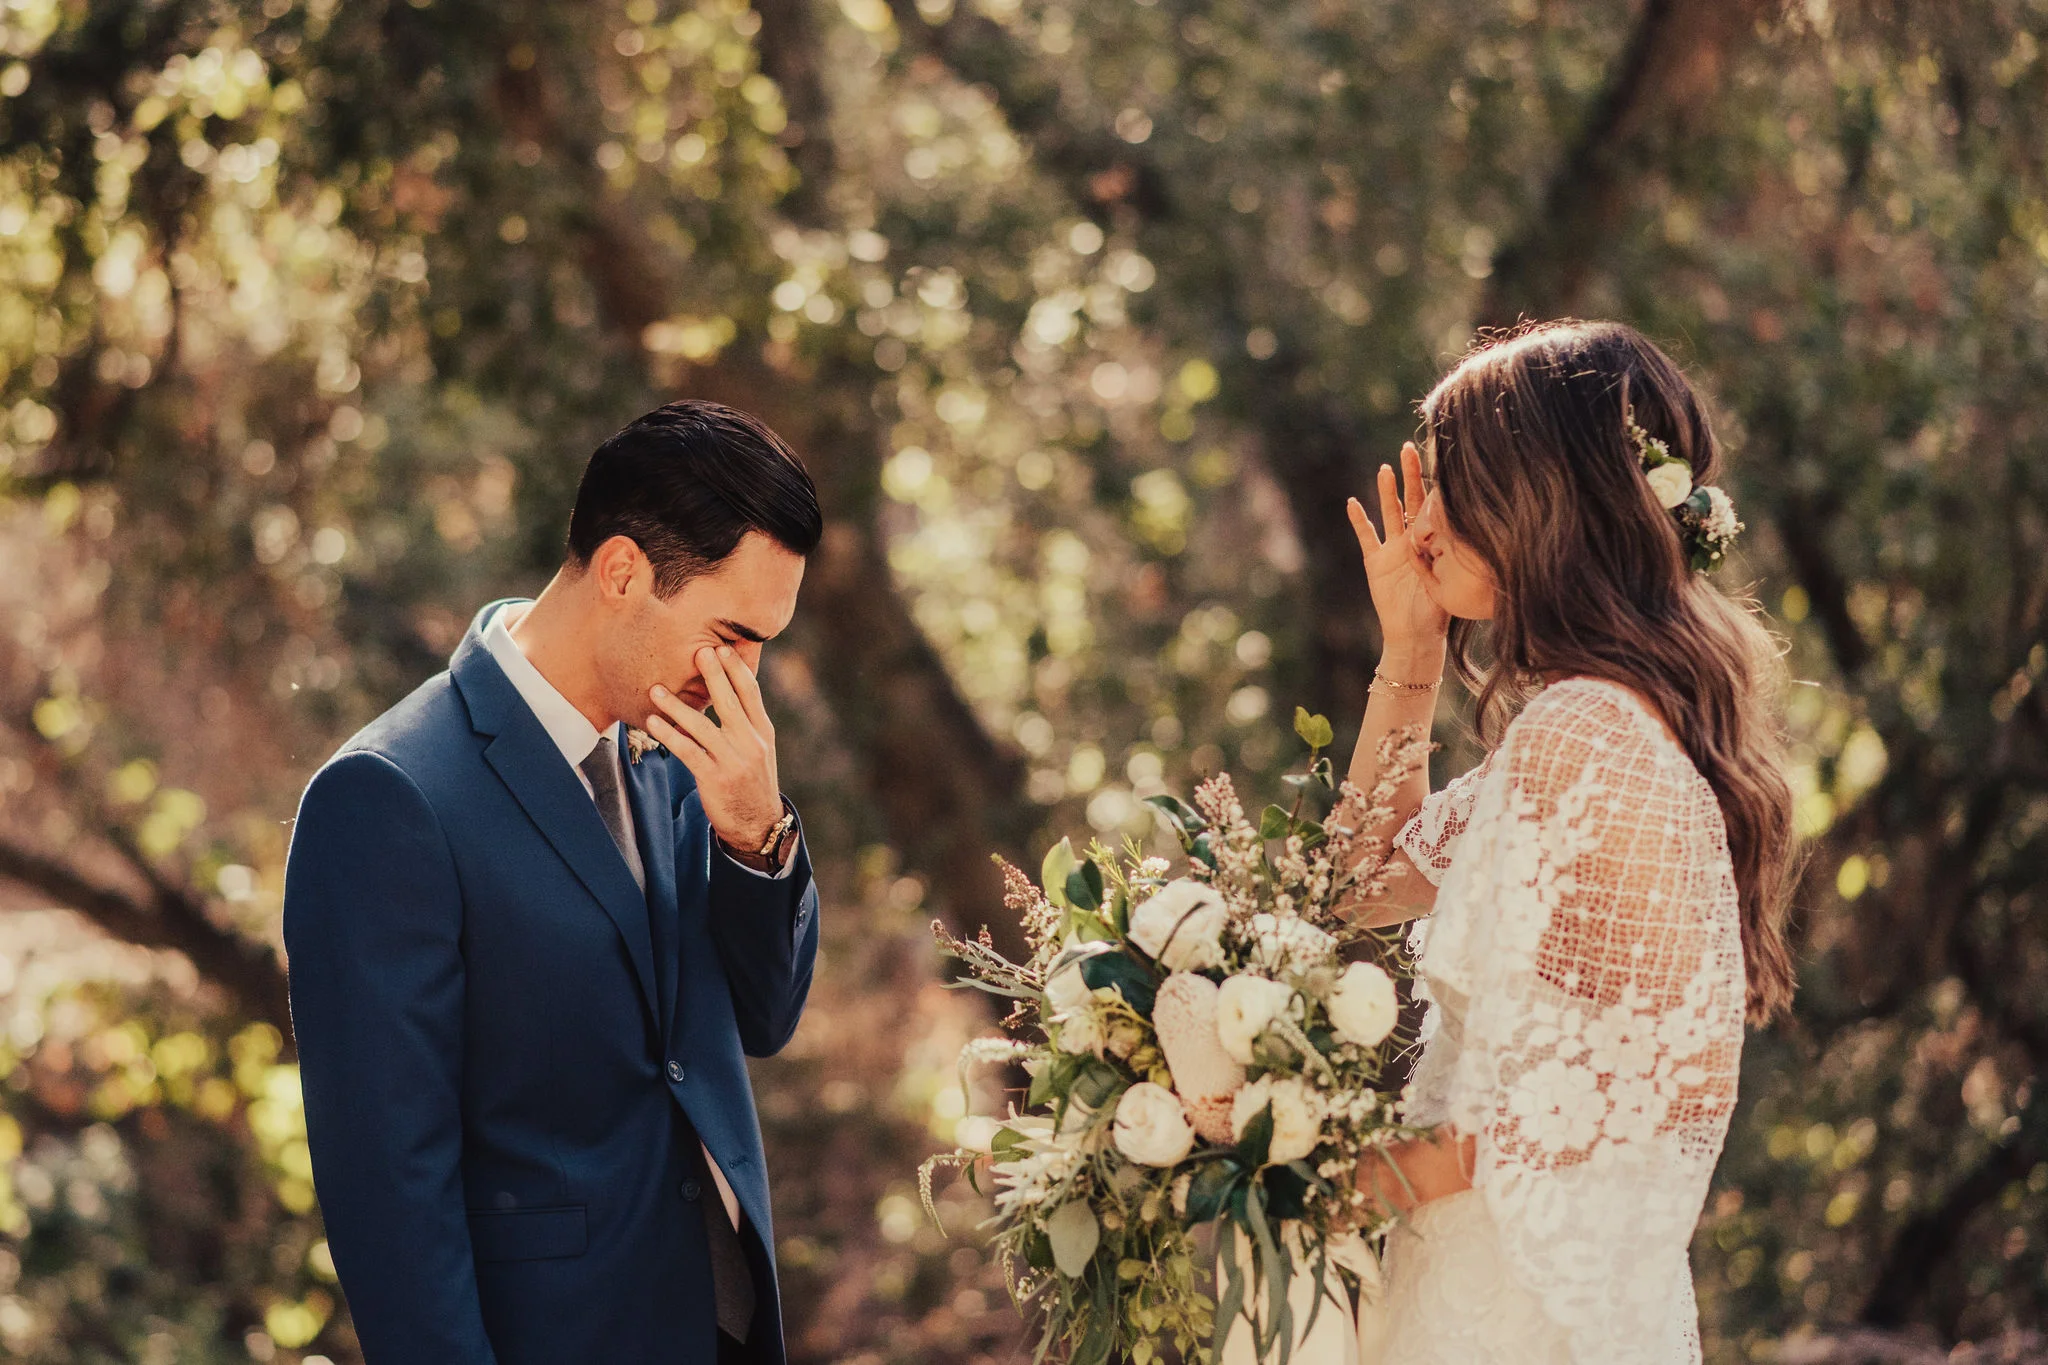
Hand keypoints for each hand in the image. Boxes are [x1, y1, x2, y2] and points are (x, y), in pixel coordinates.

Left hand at [644, 647, 784, 854]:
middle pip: (730, 702)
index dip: (737, 669)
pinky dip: (669, 735)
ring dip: (676, 706)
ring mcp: (734, 761)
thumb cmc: (751, 779)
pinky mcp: (715, 778)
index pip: (751, 692)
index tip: (722, 648)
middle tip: (698, 651)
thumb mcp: (758, 748)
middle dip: (713, 676)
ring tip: (656, 690)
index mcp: (762, 731)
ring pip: (702, 726)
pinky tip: (653, 723)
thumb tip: (724, 689)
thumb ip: (744, 721)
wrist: (757, 823)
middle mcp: (751, 742)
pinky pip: (688, 751)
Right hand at [1346, 442, 1448, 654]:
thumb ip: (1460, 556)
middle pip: (1412, 500)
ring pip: (1390, 513)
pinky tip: (1353, 503)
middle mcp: (1413, 540)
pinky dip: (1359, 521)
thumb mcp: (1455, 578)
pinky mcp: (1376, 563)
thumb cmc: (1441, 611)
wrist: (1417, 636)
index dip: (1436, 485)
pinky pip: (1366, 537)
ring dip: (1387, 491)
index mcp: (1434, 541)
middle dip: (1411, 475)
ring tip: (1385, 469)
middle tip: (1410, 447)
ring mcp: (1393, 549)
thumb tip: (1479, 531)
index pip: (1435, 506)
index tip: (1442, 457)